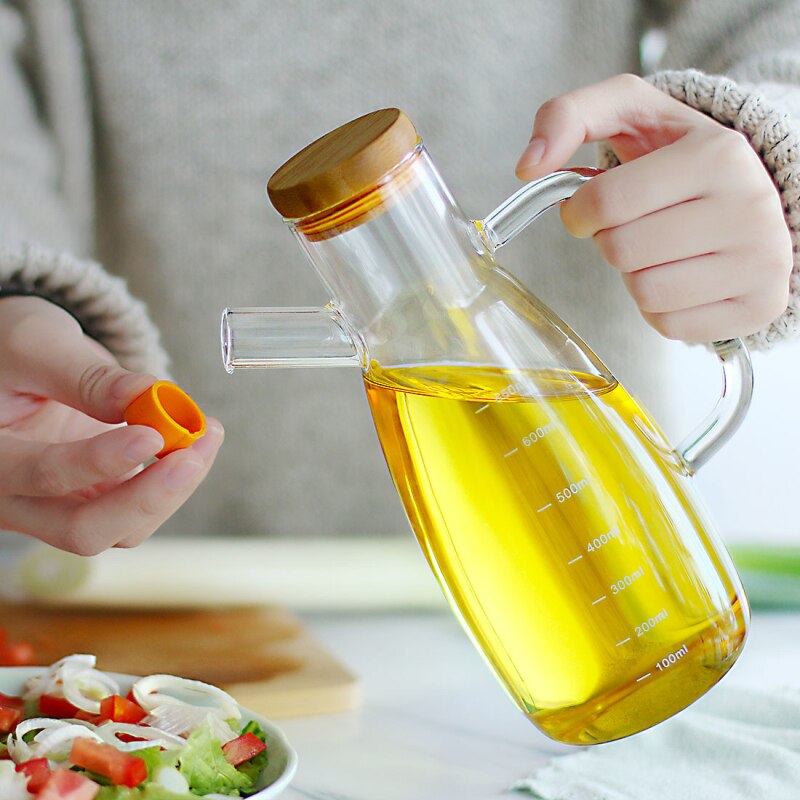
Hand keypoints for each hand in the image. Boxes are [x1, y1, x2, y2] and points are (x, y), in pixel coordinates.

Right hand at [0, 296, 223, 554]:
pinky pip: (142, 508)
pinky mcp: (97, 498)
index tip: (152, 436)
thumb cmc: (11, 348)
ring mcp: (62, 505)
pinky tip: (199, 440)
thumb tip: (147, 396)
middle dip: (148, 497)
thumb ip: (89, 376)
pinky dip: (175, 479)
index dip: (102, 461)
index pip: (44, 476)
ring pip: (124, 527)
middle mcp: (20, 499)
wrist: (14, 362)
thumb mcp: (38, 342)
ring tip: (207, 433)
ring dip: (173, 488)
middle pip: (85, 530)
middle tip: (193, 455)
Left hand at [515, 73, 792, 341]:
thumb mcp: (629, 112)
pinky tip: (681, 274)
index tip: (588, 208)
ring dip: (635, 275)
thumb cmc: (677, 155)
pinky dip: (660, 307)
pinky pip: (670, 325)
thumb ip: (568, 117)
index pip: (607, 201)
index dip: (579, 211)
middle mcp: (749, 207)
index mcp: (716, 153)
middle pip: (622, 251)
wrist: (750, 190)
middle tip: (634, 224)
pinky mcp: (759, 305)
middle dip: (611, 241)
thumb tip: (526, 166)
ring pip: (646, 294)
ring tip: (660, 247)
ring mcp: (760, 261)